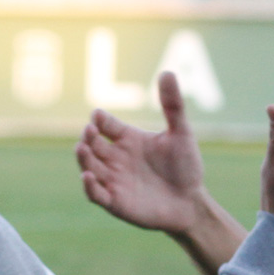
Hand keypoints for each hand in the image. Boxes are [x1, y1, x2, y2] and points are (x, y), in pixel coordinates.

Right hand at [77, 72, 208, 232]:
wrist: (191, 203)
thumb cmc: (186, 167)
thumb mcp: (181, 133)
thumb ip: (173, 105)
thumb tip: (167, 72)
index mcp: (127, 139)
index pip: (106, 125)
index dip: (100, 120)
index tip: (98, 116)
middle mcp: (116, 158)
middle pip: (93, 144)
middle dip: (88, 137)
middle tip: (90, 131)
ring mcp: (113, 180)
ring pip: (90, 166)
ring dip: (84, 158)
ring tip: (82, 148)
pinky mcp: (115, 202)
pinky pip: (96, 193)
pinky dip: (88, 186)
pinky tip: (87, 176)